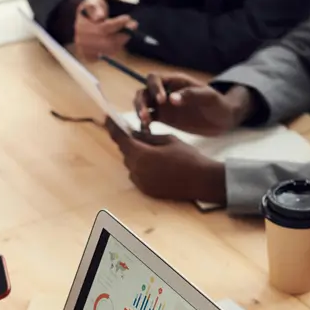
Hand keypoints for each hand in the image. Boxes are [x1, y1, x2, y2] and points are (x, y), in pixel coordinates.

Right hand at [74, 0, 134, 60]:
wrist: (84, 22)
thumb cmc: (92, 9)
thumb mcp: (93, 2)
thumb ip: (95, 7)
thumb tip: (99, 17)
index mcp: (82, 26)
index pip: (104, 28)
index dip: (117, 24)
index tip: (128, 17)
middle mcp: (82, 40)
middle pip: (108, 42)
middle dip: (123, 34)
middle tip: (134, 25)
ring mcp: (86, 50)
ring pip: (110, 49)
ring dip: (122, 40)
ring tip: (127, 31)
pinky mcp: (90, 57)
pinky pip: (107, 55)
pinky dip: (116, 47)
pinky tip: (118, 39)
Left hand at [106, 119, 225, 202]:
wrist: (202, 180)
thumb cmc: (187, 156)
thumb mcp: (168, 139)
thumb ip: (147, 137)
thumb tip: (133, 133)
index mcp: (141, 155)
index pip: (120, 139)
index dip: (113, 128)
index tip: (107, 118)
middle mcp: (137, 170)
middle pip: (125, 152)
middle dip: (129, 142)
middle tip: (136, 134)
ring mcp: (141, 183)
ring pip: (131, 164)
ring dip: (136, 156)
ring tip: (151, 150)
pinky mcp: (147, 191)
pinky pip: (137, 176)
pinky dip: (141, 168)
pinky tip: (156, 164)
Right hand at [134, 74, 252, 135]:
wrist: (223, 119)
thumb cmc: (218, 104)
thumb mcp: (208, 97)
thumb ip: (191, 95)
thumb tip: (171, 99)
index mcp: (175, 81)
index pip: (155, 78)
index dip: (154, 88)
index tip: (161, 101)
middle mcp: (165, 91)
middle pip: (144, 92)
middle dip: (141, 102)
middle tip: (146, 116)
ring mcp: (163, 106)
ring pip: (143, 105)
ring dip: (140, 112)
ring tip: (145, 124)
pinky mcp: (164, 118)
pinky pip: (149, 119)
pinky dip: (144, 124)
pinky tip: (147, 132)